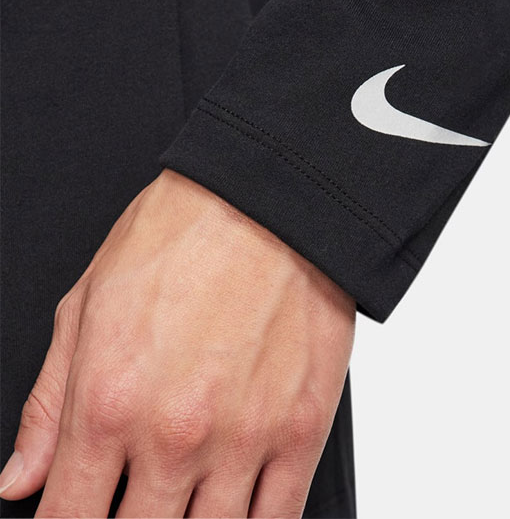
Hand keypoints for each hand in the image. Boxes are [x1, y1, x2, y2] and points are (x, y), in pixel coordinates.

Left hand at [0, 169, 355, 516]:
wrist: (268, 202)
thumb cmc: (183, 235)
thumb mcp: (89, 303)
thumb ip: (50, 403)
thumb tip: (22, 477)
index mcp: (109, 402)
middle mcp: (174, 433)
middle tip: (134, 506)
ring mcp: (244, 437)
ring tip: (181, 502)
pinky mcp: (302, 427)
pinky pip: (277, 518)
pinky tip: (235, 512)